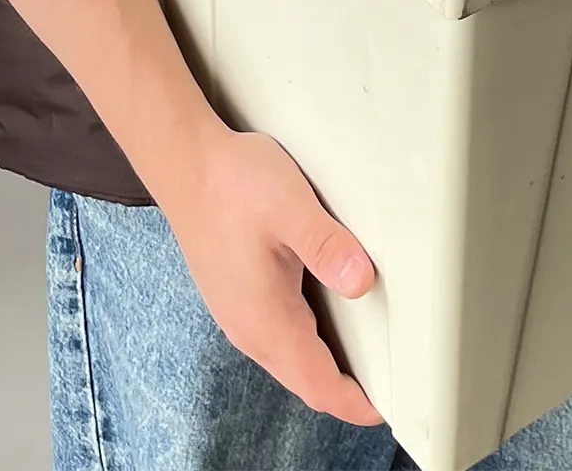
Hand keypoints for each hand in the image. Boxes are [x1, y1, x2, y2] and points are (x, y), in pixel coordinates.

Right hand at [164, 125, 382, 424]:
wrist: (184, 164)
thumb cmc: (232, 184)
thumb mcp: (290, 207)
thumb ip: (326, 246)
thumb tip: (362, 281)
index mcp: (265, 320)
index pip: (317, 385)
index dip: (354, 404)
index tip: (386, 408)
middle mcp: (249, 328)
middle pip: (304, 380)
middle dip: (344, 392)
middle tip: (386, 387)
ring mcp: (239, 314)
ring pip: (290, 360)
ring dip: (325, 367)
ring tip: (366, 359)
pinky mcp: (237, 296)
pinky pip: (278, 338)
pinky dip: (307, 344)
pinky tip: (327, 320)